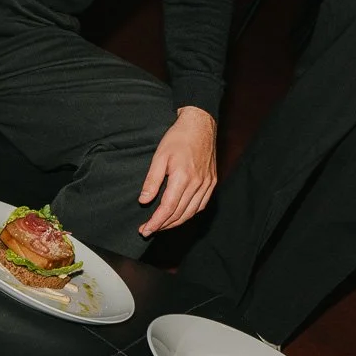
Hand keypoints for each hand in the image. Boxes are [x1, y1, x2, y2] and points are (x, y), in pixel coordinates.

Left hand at [137, 107, 217, 235]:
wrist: (200, 125)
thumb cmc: (178, 138)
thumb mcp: (159, 156)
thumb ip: (152, 180)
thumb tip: (143, 200)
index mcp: (183, 177)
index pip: (168, 208)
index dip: (156, 222)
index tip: (145, 229)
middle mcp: (198, 183)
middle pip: (179, 213)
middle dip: (163, 225)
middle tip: (148, 231)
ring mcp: (207, 184)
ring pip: (191, 212)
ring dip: (175, 222)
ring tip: (161, 226)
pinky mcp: (212, 182)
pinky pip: (201, 205)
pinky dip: (190, 214)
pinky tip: (180, 215)